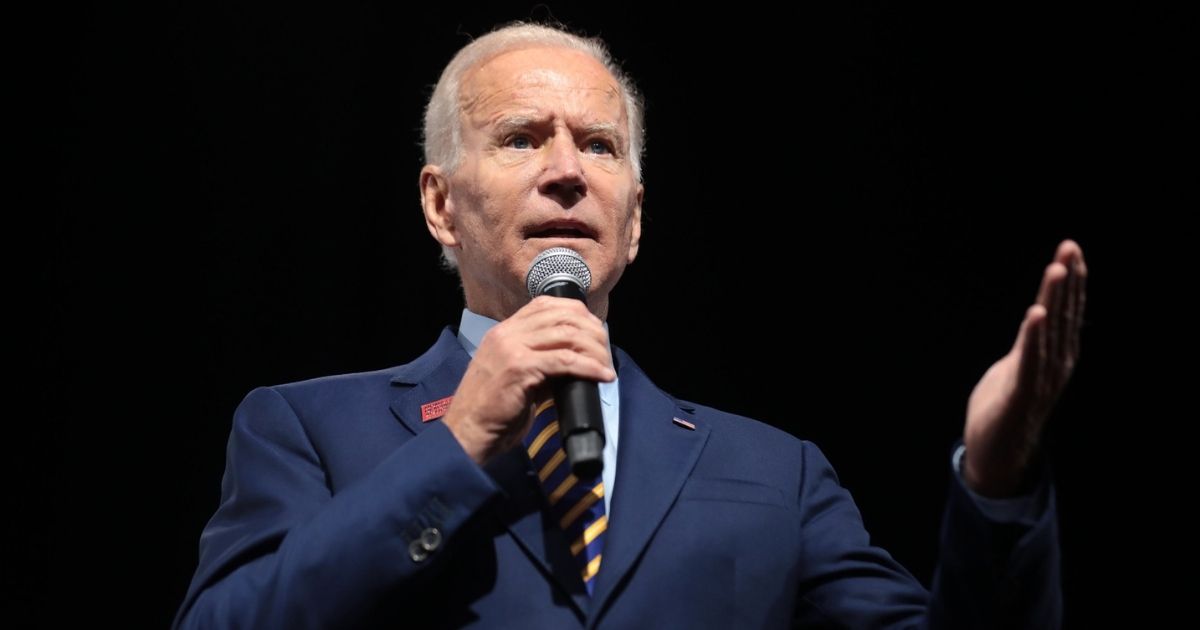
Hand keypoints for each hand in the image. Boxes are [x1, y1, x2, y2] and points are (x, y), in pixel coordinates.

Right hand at [442, 296, 615, 466]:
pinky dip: (589, 367)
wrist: (468, 431)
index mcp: (504, 331)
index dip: (577, 313)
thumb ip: (542, 362)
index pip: (546, 304)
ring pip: (567, 335)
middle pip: (562, 316)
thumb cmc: (493, 410)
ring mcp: (511, 348)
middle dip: (592, 331)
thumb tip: (577, 360)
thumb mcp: (517, 375)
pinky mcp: (519, 368)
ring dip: (595, 350)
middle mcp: (507, 333)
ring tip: (606, 365)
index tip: (595, 331)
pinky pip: (565, 361)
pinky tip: (602, 375)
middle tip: (606, 351)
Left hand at [963, 239, 1086, 496]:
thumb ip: (1031, 342)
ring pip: (1050, 333)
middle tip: (1070, 247)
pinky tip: (1037, 313)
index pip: (1067, 311)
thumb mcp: (1019, 365)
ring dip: (1054, 299)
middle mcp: (1056, 364)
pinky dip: (1033, 336)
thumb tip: (1040, 316)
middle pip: (1064, 315)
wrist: (996, 453)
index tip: (1071, 249)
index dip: (1071, 281)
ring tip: (1057, 269)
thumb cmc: (1005, 406)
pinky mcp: (1022, 395)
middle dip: (1067, 280)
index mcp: (1055, 355)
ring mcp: (1042, 380)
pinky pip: (1029, 361)